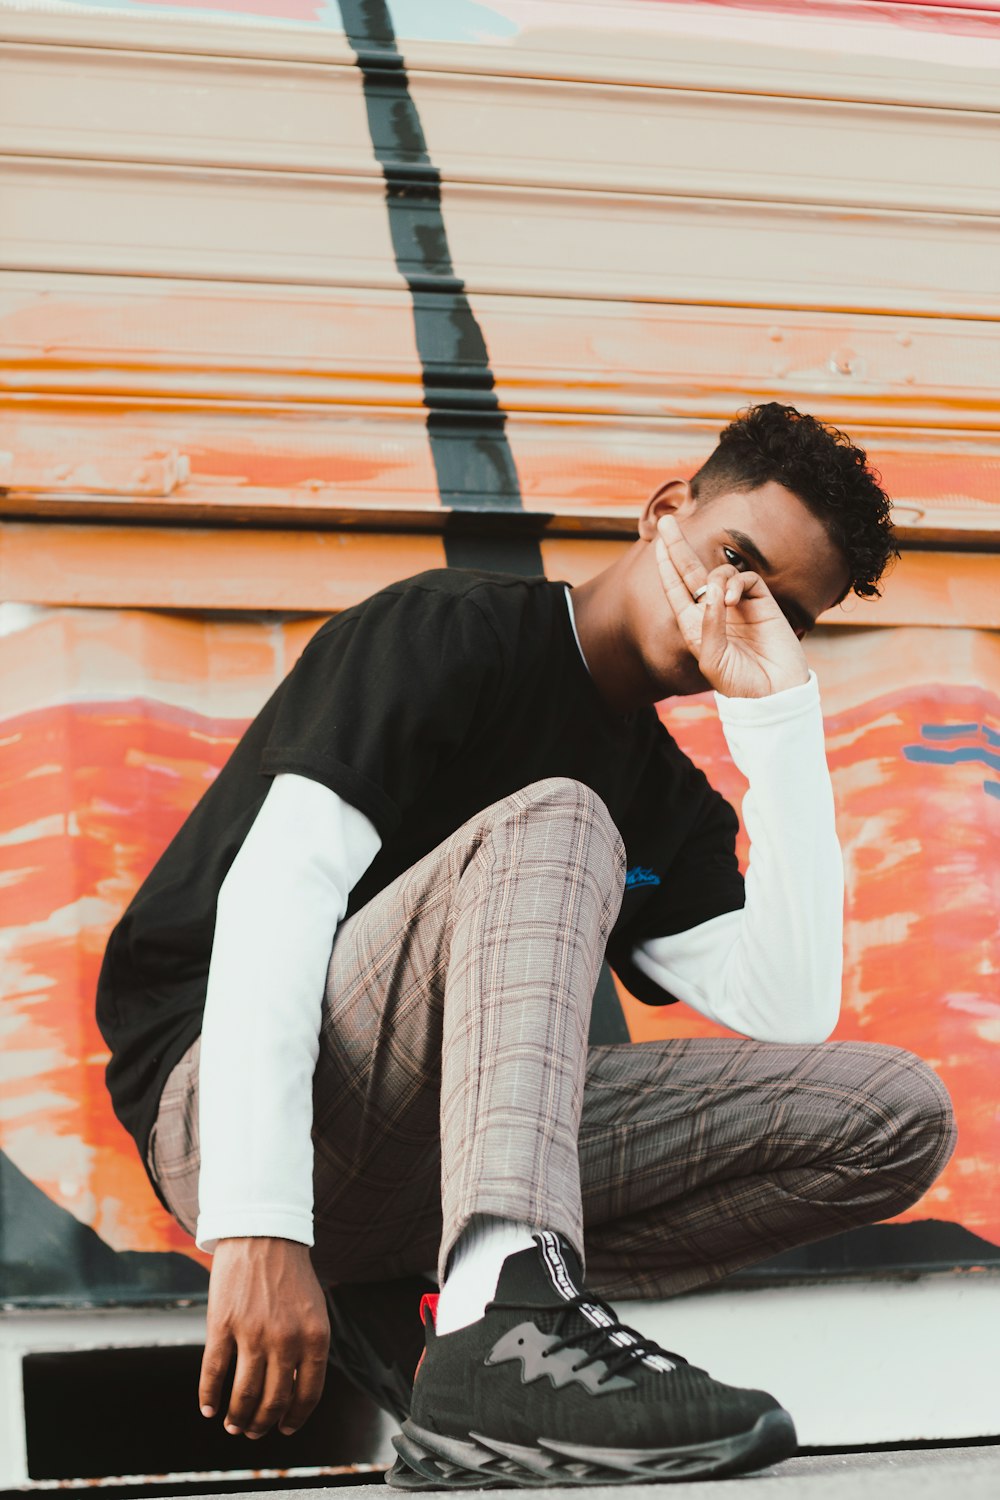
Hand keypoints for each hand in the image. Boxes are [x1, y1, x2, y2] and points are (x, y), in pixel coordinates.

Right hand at [199, 1237, 329, 1438]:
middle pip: (273, 1401)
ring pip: (242, 1395)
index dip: (295, 1419)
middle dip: (262, 1424)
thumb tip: (296, 1393)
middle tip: (253, 1432)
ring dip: (237, 1418)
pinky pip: (213, 1373)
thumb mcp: (314, 1310)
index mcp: (314, 1337)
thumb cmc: (290, 1274)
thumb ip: (309, 1348)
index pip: (308, 1395)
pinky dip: (209, 1397)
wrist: (263, 1233)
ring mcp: (252, 1333)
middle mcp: (286, 1339)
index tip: (285, 1429)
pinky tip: (208, 1409)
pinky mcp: (222, 1324)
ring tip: (233, 1425)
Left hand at [655, 514, 809, 697]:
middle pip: (691, 571)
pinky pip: (745, 579)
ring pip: (720, 573)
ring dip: (716, 578)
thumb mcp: (712, 659)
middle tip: (667, 521)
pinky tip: (732, 600)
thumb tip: (710, 590)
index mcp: (695, 626)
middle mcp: (714, 612)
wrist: (775, 694)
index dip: (666, 567)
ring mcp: (738, 606)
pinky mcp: (762, 602)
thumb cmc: (740, 684)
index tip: (656, 543)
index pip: (676, 590)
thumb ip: (708, 626)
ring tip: (724, 601)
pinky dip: (735, 584)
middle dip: (678, 547)